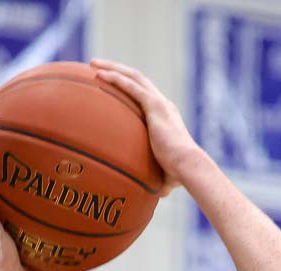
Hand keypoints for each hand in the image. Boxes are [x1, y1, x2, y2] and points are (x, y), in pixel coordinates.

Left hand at [89, 59, 202, 188]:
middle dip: (117, 69)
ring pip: (133, 77)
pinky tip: (99, 75)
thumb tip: (154, 196)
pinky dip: (115, 78)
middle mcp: (164, 105)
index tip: (113, 83)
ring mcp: (160, 103)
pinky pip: (131, 86)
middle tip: (96, 66)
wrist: (188, 166)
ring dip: (113, 68)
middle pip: (138, 79)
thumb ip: (158, 178)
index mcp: (165, 116)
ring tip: (92, 64)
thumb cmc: (178, 175)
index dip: (129, 87)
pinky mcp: (155, 106)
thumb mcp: (164, 174)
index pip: (145, 95)